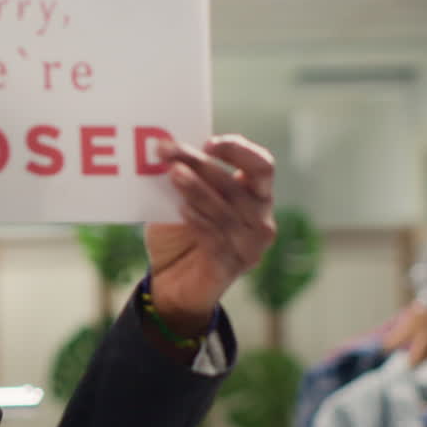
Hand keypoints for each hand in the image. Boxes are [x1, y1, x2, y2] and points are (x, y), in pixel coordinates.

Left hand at [144, 135, 276, 330]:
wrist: (170, 283)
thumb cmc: (179, 234)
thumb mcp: (181, 200)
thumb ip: (183, 177)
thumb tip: (164, 147)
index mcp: (255, 197)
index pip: (262, 166)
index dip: (238, 150)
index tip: (207, 143)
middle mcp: (260, 220)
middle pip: (235, 184)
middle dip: (199, 163)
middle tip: (166, 151)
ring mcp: (250, 247)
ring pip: (225, 210)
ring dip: (197, 189)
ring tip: (172, 173)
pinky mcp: (231, 267)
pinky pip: (216, 239)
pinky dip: (199, 221)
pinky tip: (182, 209)